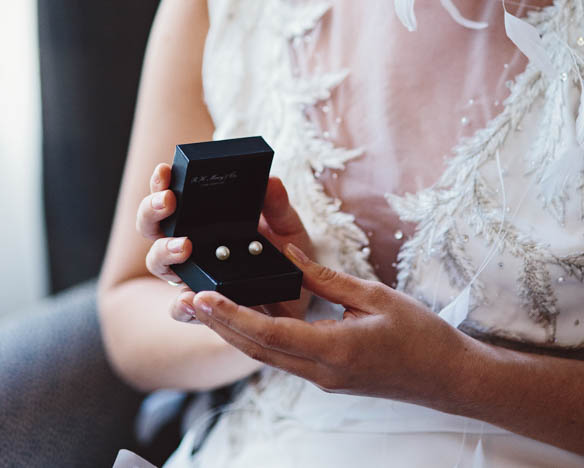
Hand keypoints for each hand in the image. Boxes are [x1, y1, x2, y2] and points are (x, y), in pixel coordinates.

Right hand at [138, 166, 313, 321]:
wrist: (299, 293)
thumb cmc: (285, 252)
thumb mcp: (285, 223)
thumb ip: (277, 204)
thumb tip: (270, 180)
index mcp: (202, 217)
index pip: (171, 193)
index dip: (161, 181)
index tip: (165, 169)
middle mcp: (188, 242)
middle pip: (152, 224)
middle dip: (151, 209)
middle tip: (168, 201)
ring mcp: (190, 273)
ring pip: (157, 261)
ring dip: (163, 250)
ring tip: (183, 246)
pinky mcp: (201, 306)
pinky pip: (180, 308)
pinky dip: (180, 304)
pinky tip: (189, 297)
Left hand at [187, 246, 473, 409]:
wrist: (450, 378)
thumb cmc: (421, 335)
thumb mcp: (374, 296)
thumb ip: (327, 278)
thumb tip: (290, 256)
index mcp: (334, 351)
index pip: (269, 334)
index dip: (231, 316)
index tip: (202, 298)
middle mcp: (321, 372)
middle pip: (257, 350)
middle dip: (219, 325)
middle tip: (185, 301)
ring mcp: (323, 380)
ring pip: (266, 357)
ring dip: (234, 333)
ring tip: (204, 309)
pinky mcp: (328, 378)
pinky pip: (284, 359)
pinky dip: (259, 338)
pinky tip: (246, 320)